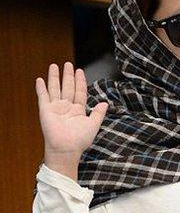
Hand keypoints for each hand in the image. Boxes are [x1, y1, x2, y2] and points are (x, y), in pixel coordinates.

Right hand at [35, 62, 107, 179]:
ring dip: (54, 77)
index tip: (80, 71)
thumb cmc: (80, 140)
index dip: (80, 81)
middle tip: (68, 64)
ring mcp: (55, 108)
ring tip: (54, 66)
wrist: (67, 149)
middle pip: (67, 87)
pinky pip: (43, 97)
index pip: (79, 91)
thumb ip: (99, 113)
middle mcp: (66, 107)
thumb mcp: (93, 124)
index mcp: (78, 109)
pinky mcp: (45, 111)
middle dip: (68, 75)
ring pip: (55, 88)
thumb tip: (105, 103)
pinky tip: (40, 79)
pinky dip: (41, 88)